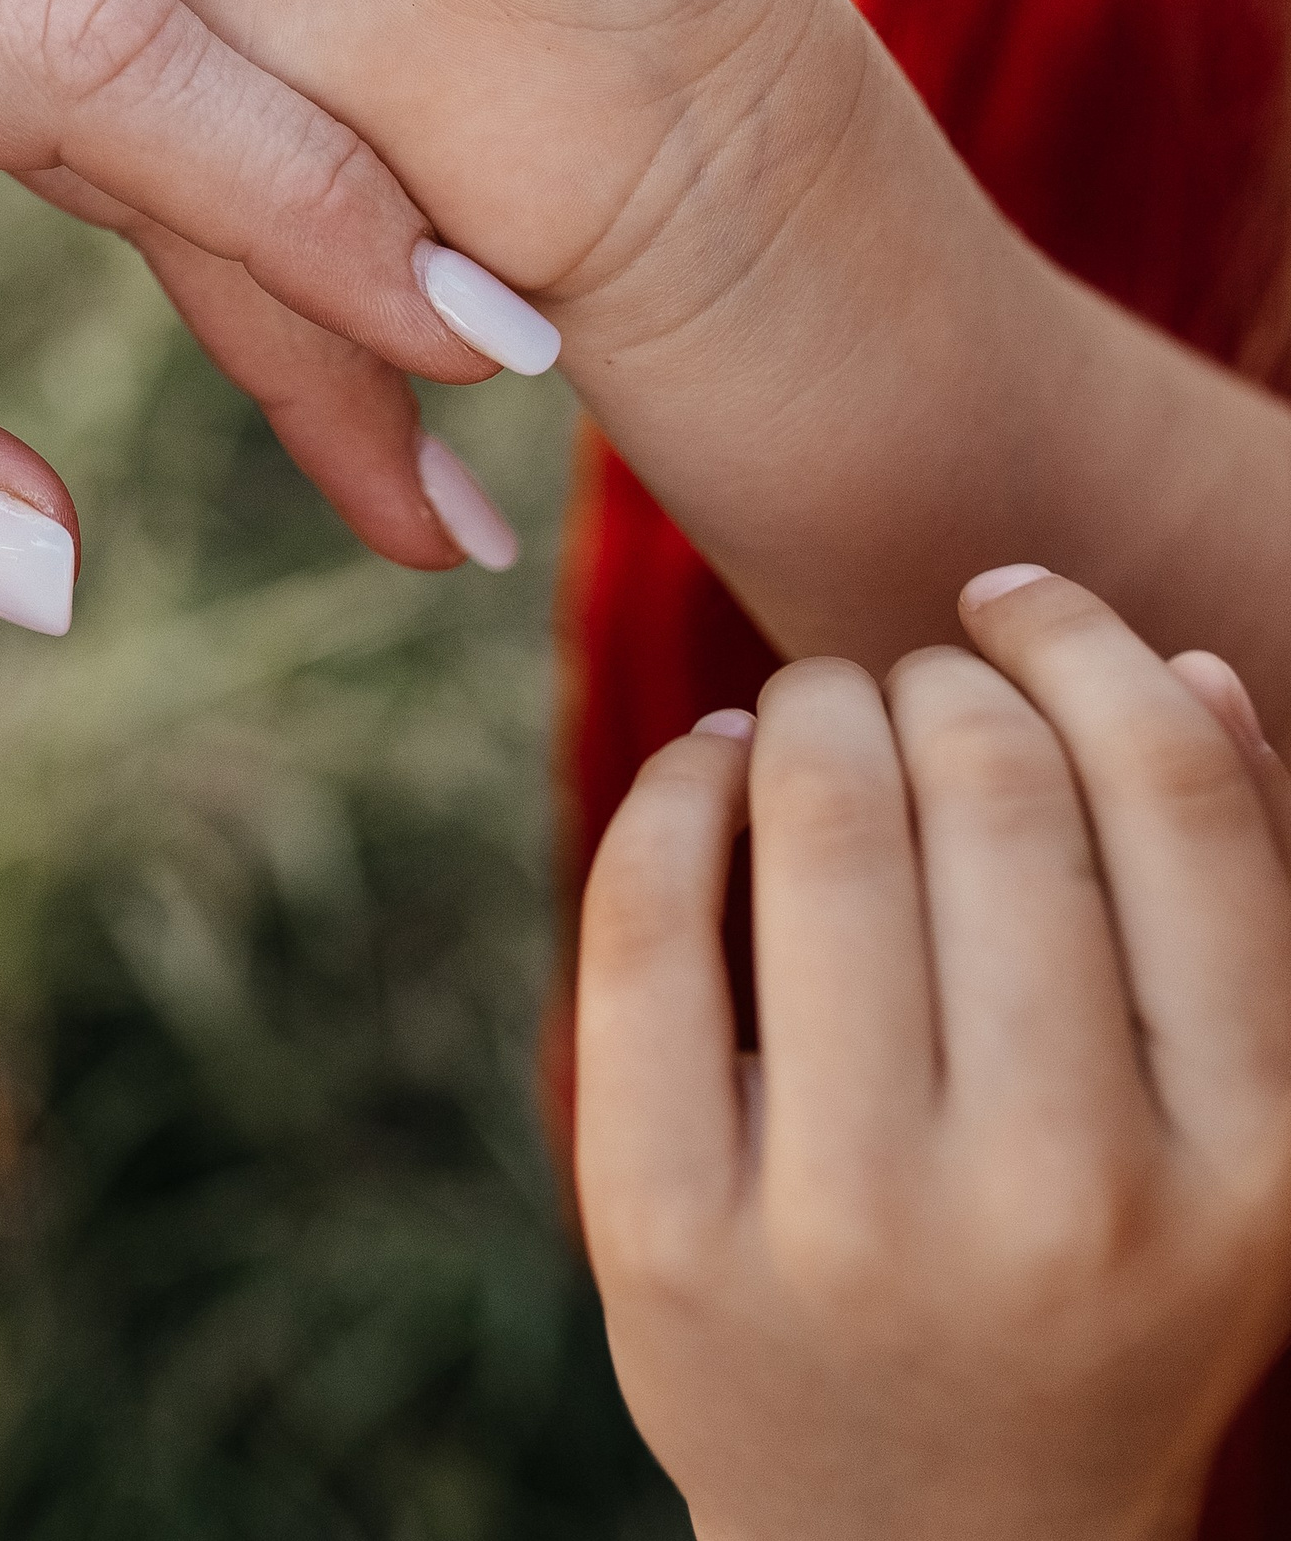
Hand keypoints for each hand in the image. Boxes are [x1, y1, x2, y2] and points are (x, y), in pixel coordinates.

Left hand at [0, 0, 495, 596]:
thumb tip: (60, 562)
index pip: (79, 61)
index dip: (295, 200)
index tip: (465, 346)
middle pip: (137, 31)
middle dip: (326, 232)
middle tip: (474, 455)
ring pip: (98, 8)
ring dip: (258, 185)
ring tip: (402, 380)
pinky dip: (149, 129)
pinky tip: (250, 245)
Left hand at [577, 577, 1290, 1540]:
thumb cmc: (1097, 1277)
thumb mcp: (1235, 1137)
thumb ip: (1238, 903)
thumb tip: (1181, 668)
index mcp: (1245, 1162)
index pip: (1175, 797)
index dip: (1083, 644)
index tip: (1013, 602)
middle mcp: (1063, 1198)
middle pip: (986, 777)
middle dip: (927, 677)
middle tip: (900, 688)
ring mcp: (855, 1229)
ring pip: (816, 813)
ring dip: (804, 707)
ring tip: (809, 718)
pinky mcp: (669, 1240)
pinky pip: (647, 915)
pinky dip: (677, 787)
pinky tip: (712, 774)